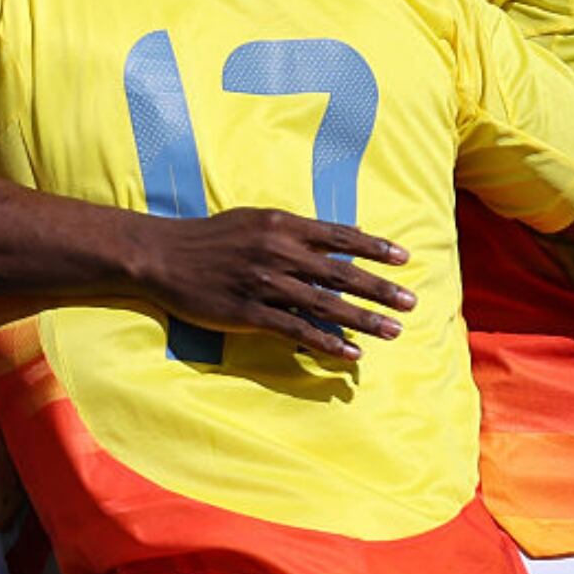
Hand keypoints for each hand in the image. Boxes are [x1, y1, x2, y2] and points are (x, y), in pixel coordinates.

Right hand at [129, 207, 415, 359]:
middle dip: (380, 289)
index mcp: (285, 226)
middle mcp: (280, 253)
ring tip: (393, 331)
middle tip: (411, 302)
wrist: (163, 255)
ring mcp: (265, 284)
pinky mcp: (249, 313)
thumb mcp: (260, 219)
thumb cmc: (215, 236)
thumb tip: (350, 234)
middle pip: (341, 273)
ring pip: (325, 305)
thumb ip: (303, 229)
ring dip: (363, 320)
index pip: (342, 237)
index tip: (405, 259)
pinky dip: (327, 343)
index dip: (376, 249)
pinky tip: (351, 354)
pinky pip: (297, 331)